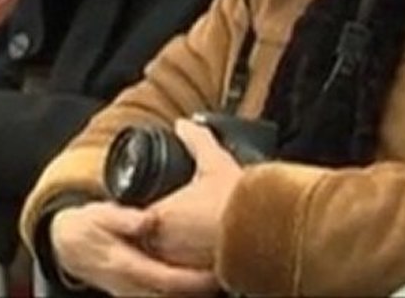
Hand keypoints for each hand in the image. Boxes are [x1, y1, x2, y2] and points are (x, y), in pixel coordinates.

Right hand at [51, 202, 216, 296]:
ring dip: (197, 291)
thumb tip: (146, 219)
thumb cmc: (88, 227)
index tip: (217, 270)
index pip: (167, 280)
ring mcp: (136, 293)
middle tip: (232, 273)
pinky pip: (167, 296)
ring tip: (225, 277)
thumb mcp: (98, 215)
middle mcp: (133, 286)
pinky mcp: (140, 292)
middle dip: (203, 289)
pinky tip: (205, 281)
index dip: (194, 280)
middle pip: (176, 296)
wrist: (69, 246)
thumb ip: (121, 217)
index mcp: (126, 266)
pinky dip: (187, 291)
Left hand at [147, 120, 242, 270]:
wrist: (269, 228)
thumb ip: (196, 140)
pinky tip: (207, 253)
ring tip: (192, 237)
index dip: (147, 210)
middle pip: (147, 242)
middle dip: (159, 231)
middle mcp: (165, 247)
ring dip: (175, 249)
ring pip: (166, 260)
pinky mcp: (202, 279)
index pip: (136, 218)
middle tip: (176, 221)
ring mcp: (182, 266)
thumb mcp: (214, 161)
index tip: (159, 204)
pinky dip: (193, 263)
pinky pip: (187, 274)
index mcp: (160, 217)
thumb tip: (185, 125)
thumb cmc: (238, 200)